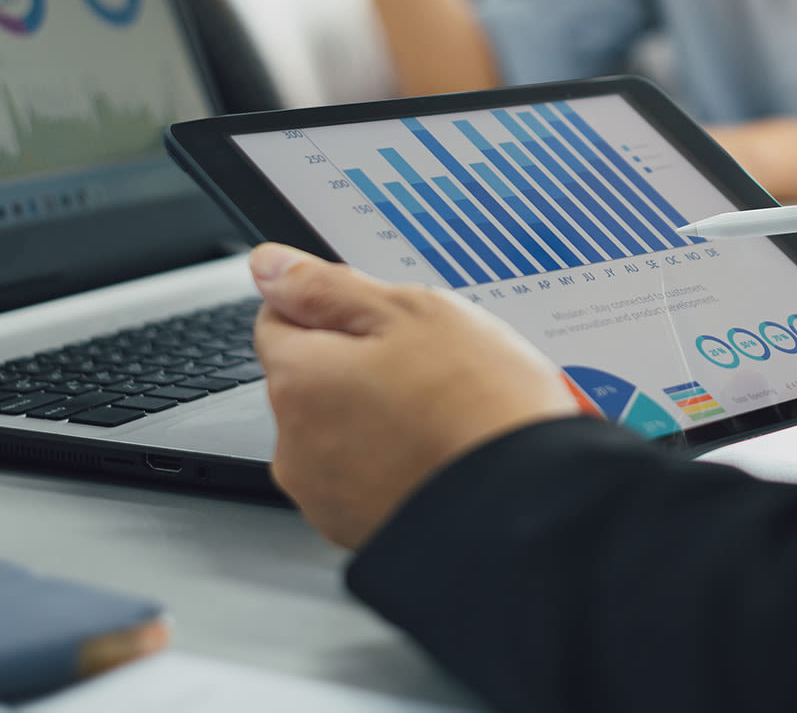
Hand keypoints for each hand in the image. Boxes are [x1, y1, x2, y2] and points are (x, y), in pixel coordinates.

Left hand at [250, 243, 578, 548]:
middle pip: (310, 378)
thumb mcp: (413, 313)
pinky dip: (390, 464)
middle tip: (430, 366)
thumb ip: (328, 288)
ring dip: (374, 417)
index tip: (384, 318)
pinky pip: (362, 479)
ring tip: (443, 415)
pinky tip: (439, 454)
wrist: (526, 507)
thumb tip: (269, 266)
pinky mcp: (356, 531)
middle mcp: (294, 443)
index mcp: (300, 378)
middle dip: (357, 365)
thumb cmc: (480, 407)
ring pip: (337, 430)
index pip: (278, 317)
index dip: (334, 306)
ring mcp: (324, 496)